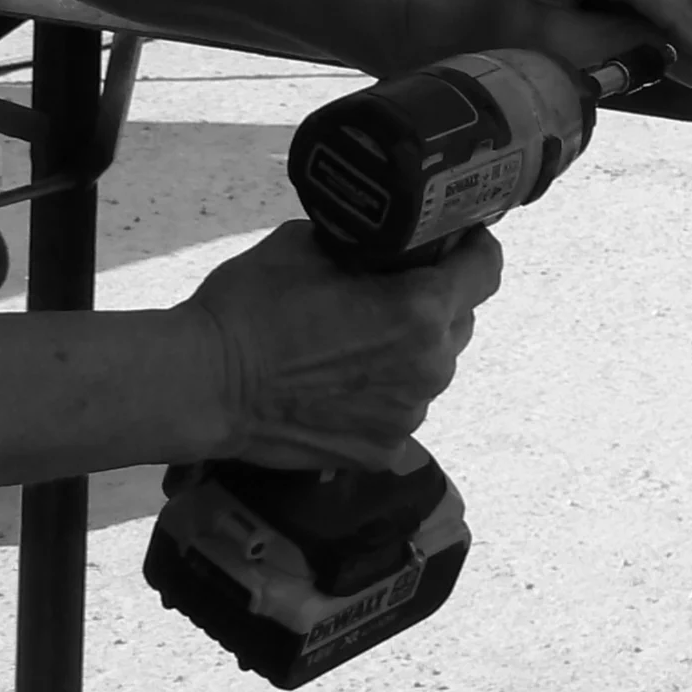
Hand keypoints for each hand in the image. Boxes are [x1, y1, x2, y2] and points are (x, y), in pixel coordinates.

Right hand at [180, 221, 503, 469]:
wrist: (206, 385)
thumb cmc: (253, 306)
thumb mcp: (309, 243)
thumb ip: (362, 244)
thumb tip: (378, 242)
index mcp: (421, 309)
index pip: (486, 269)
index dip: (472, 248)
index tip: (453, 241)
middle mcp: (430, 366)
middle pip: (459, 320)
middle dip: (434, 301)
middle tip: (388, 291)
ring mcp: (409, 415)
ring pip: (430, 368)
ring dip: (409, 351)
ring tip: (355, 343)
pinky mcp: (383, 450)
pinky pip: (400, 408)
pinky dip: (381, 393)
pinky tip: (339, 384)